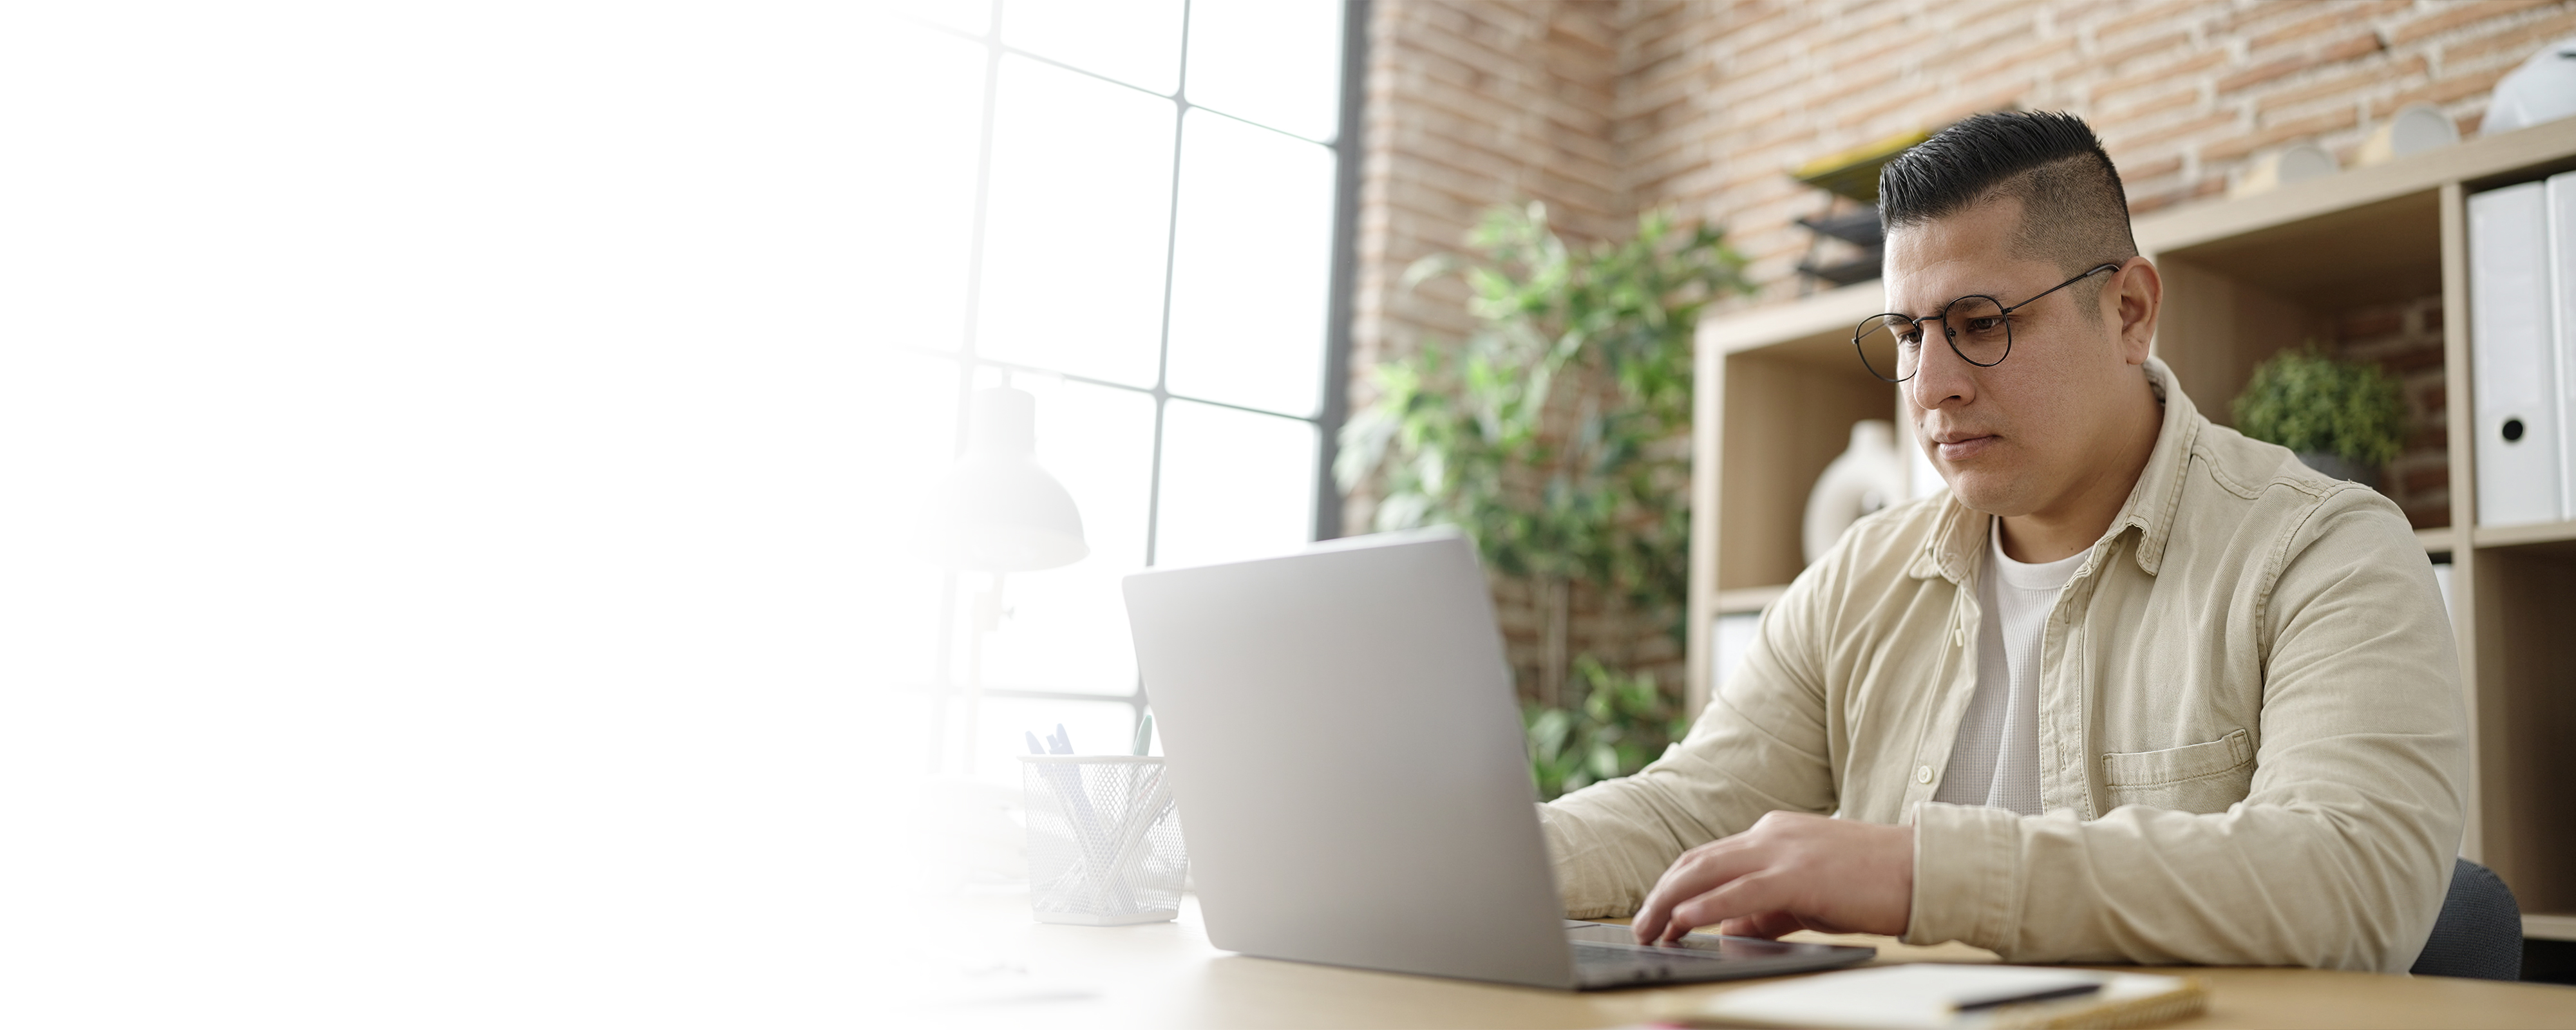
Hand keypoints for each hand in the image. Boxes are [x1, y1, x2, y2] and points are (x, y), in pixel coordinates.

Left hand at [1630, 811, 1913, 945]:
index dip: (1676, 886)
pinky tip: (1684, 922)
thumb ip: (1766, 910)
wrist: (1923, 870)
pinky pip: (1739, 892)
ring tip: (1650, 929)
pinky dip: (1706, 907)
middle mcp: (1770, 833)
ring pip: (1707, 871)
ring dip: (1671, 902)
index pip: (1709, 857)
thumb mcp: (1807, 896)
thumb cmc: (1873, 884)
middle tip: (1641, 925)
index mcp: (1772, 833)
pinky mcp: (1798, 874)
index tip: (1657, 912)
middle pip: (1696, 861)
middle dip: (1661, 894)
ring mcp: (1783, 850)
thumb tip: (1730, 929)